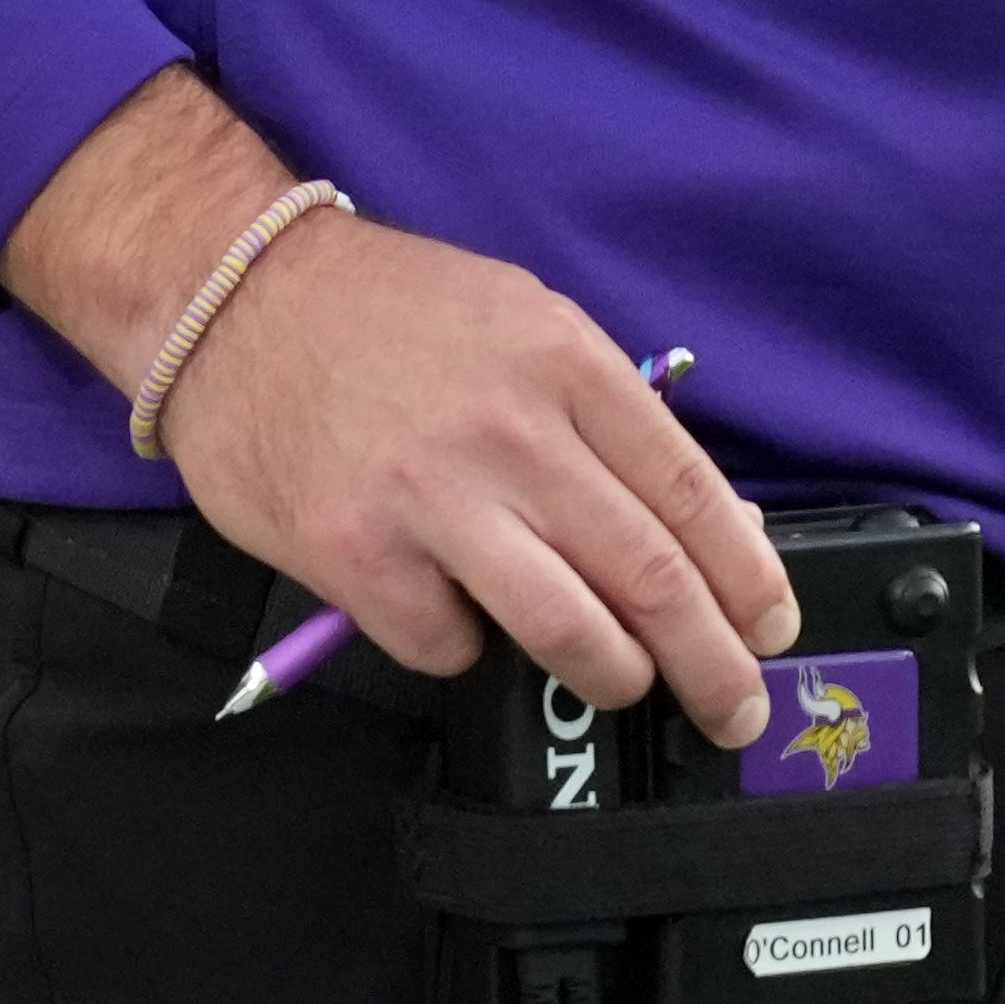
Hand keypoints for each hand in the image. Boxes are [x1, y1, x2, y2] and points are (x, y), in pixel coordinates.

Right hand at [1, 71, 797, 744]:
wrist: (235, 294)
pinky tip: (455, 614)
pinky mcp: (357, 557)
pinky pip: (449, 646)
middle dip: (711, 662)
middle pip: (650, 576)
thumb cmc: (386, 313)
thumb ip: (601, 416)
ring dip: (614, 676)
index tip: (769, 628)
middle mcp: (512, 432)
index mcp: (566, 363)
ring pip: (570, 631)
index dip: (747, 577)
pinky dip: (466, 648)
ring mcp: (432, 500)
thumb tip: (690, 520)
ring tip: (623, 683)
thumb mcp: (521, 320)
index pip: (689, 493)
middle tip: (735, 709)